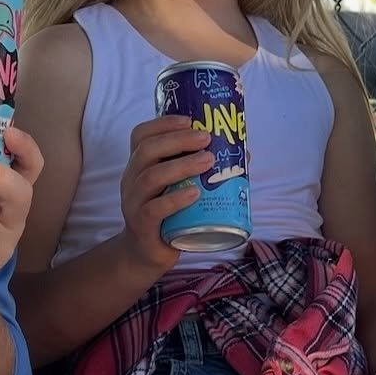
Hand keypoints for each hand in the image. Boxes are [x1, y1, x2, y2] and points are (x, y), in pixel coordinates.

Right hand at [119, 116, 212, 273]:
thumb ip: (201, 171)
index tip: (190, 120)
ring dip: (182, 166)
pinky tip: (194, 193)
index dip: (163, 124)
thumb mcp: (178, 188)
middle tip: (206, 138)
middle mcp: (132, 180)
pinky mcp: (142, 226)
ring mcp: (134, 203)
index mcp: (139, 166)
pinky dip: (175, 199)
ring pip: (151, 177)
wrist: (146, 254)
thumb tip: (243, 153)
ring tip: (208, 161)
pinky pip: (154, 209)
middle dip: (178, 140)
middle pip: (147, 151)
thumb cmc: (168, 215)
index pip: (141, 136)